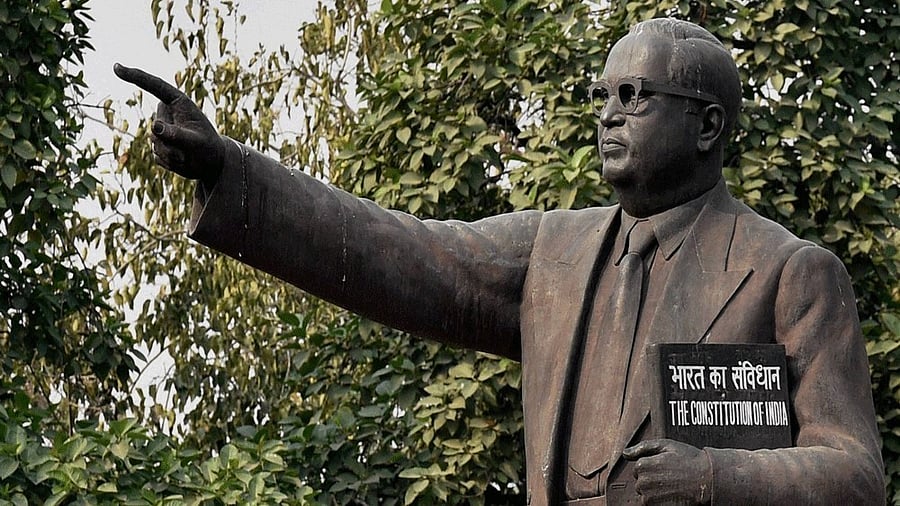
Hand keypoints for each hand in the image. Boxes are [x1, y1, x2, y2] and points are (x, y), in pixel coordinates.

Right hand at [113, 63, 224, 182]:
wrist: (212, 165)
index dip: (134, 76)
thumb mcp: (197, 143)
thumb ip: (177, 134)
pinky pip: (157, 155)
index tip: (116, 67)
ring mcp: (160, 129)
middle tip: (191, 150)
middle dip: (171, 142)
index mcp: (178, 102)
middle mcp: (166, 113)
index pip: (154, 86)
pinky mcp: (158, 144)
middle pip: (155, 126)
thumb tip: (154, 126)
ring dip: (172, 154)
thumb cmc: (209, 149)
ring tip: (189, 155)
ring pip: (155, 142)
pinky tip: (183, 160)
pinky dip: (170, 162)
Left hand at [622, 439, 711, 504]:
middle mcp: (643, 482)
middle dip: (652, 480)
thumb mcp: (666, 445)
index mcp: (643, 465)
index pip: (638, 469)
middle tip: (670, 477)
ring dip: (655, 492)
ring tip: (672, 486)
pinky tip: (672, 495)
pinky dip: (660, 501)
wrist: (708, 480)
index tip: (665, 467)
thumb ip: (643, 447)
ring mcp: (650, 498)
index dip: (652, 467)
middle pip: (640, 482)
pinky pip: (652, 504)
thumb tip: (625, 453)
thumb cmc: (690, 461)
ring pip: (645, 495)